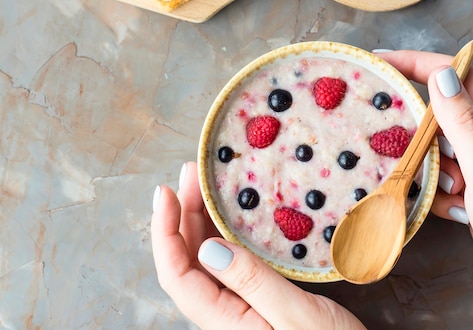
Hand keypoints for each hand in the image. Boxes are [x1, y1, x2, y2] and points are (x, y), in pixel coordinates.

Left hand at [151, 161, 366, 329]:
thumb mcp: (294, 316)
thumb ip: (252, 283)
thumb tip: (208, 249)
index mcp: (223, 322)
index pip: (176, 274)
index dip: (164, 232)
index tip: (166, 192)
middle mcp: (223, 312)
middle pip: (187, 259)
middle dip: (183, 212)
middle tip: (193, 171)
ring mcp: (239, 303)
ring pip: (205, 256)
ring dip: (200, 217)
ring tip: (205, 180)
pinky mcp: (256, 295)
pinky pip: (230, 258)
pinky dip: (224, 228)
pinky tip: (231, 209)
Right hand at [380, 49, 472, 328]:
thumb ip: (463, 121)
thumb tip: (440, 74)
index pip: (457, 75)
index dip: (419, 62)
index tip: (382, 61)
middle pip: (442, 107)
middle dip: (417, 120)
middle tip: (386, 123)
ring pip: (437, 143)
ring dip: (430, 163)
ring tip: (446, 186)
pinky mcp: (471, 184)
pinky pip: (439, 171)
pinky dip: (435, 186)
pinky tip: (450, 206)